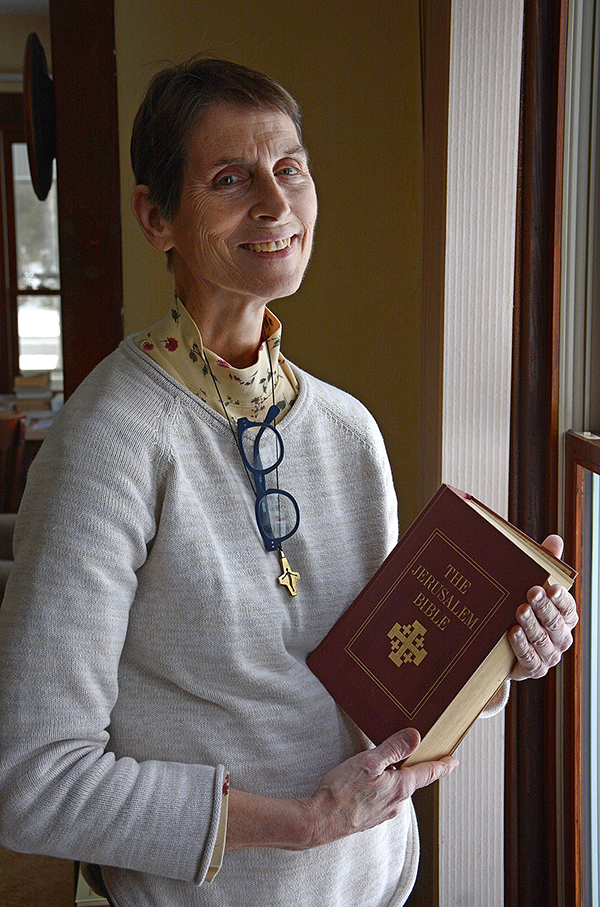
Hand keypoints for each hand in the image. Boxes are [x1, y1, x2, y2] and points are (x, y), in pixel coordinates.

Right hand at [302, 728, 457, 847]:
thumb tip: (416, 736)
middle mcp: (396, 803)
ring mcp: (384, 812)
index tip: (453, 761)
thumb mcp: (369, 761)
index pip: (428, 773)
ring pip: (398, 790)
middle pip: (413, 781)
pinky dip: (385, 787)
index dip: (442, 765)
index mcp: (400, 787)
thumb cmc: (342, 791)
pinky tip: (373, 782)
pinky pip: (385, 798)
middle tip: (420, 755)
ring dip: (398, 778)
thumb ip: (393, 748)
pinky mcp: (371, 817)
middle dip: (417, 768)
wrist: (320, 820)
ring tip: (392, 765)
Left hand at [508, 535, 577, 680]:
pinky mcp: (534, 669)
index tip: (552, 587)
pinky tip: (513, 633)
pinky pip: (531, 659)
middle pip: (555, 622)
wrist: (502, 647)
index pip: (568, 606)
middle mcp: (561, 636)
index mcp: (565, 616)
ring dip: (532, 625)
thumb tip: (555, 540)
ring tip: (520, 611)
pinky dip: (522, 646)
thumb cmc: (522, 607)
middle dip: (544, 607)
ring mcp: (549, 654)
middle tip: (532, 593)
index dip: (561, 598)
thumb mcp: (531, 585)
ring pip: (543, 640)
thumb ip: (546, 564)